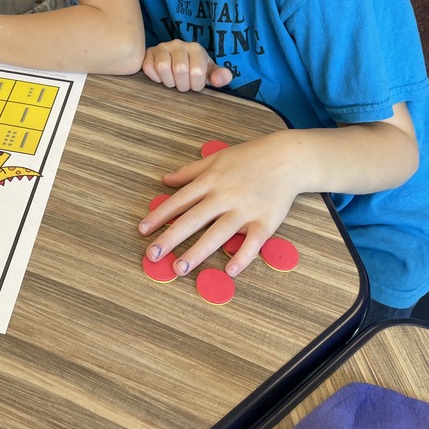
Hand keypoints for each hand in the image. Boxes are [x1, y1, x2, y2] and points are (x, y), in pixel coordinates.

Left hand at [138, 133, 299, 278]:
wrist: (286, 158)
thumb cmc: (248, 157)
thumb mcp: (215, 158)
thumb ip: (189, 172)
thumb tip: (164, 180)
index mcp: (210, 180)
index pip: (179, 201)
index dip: (159, 216)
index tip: (142, 230)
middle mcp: (224, 196)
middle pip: (193, 220)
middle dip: (170, 238)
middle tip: (152, 255)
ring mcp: (244, 210)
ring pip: (217, 234)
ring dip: (197, 253)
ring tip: (179, 268)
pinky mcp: (265, 222)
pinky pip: (252, 243)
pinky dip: (242, 256)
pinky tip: (230, 271)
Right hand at [142, 40, 232, 91]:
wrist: (180, 62)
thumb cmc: (196, 69)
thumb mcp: (211, 73)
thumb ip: (221, 76)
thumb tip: (217, 81)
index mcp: (196, 48)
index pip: (197, 71)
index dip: (196, 84)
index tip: (195, 85)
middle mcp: (178, 44)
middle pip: (179, 69)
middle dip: (182, 85)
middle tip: (183, 85)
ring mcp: (162, 47)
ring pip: (163, 67)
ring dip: (168, 82)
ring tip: (173, 82)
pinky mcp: (149, 53)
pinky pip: (148, 67)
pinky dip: (155, 78)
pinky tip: (161, 78)